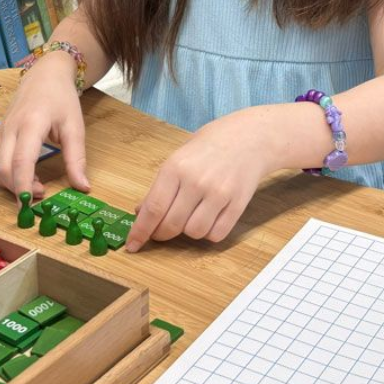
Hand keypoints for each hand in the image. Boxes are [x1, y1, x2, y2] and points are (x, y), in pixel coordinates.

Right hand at [0, 52, 89, 199]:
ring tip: (34, 186)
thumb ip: (76, 158)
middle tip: (41, 195)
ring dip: (10, 183)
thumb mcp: (75, 127)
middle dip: (17, 188)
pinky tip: (24, 175)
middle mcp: (10, 127)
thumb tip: (82, 187)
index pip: (21, 161)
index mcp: (31, 123)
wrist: (45, 74)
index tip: (32, 205)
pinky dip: (5, 174)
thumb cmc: (61, 98)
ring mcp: (1, 130)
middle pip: (3, 168)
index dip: (23, 186)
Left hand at [126, 107, 288, 251]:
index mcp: (176, 167)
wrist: (249, 137)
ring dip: (188, 232)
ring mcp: (219, 194)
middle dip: (162, 234)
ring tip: (191, 215)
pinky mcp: (237, 204)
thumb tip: (141, 213)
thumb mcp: (178, 158)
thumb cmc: (210, 146)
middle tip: (162, 230)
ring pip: (194, 233)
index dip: (141, 231)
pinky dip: (209, 233)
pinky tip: (209, 218)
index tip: (133, 245)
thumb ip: (160, 187)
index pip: (153, 209)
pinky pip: (216, 234)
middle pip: (171, 225)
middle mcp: (196, 181)